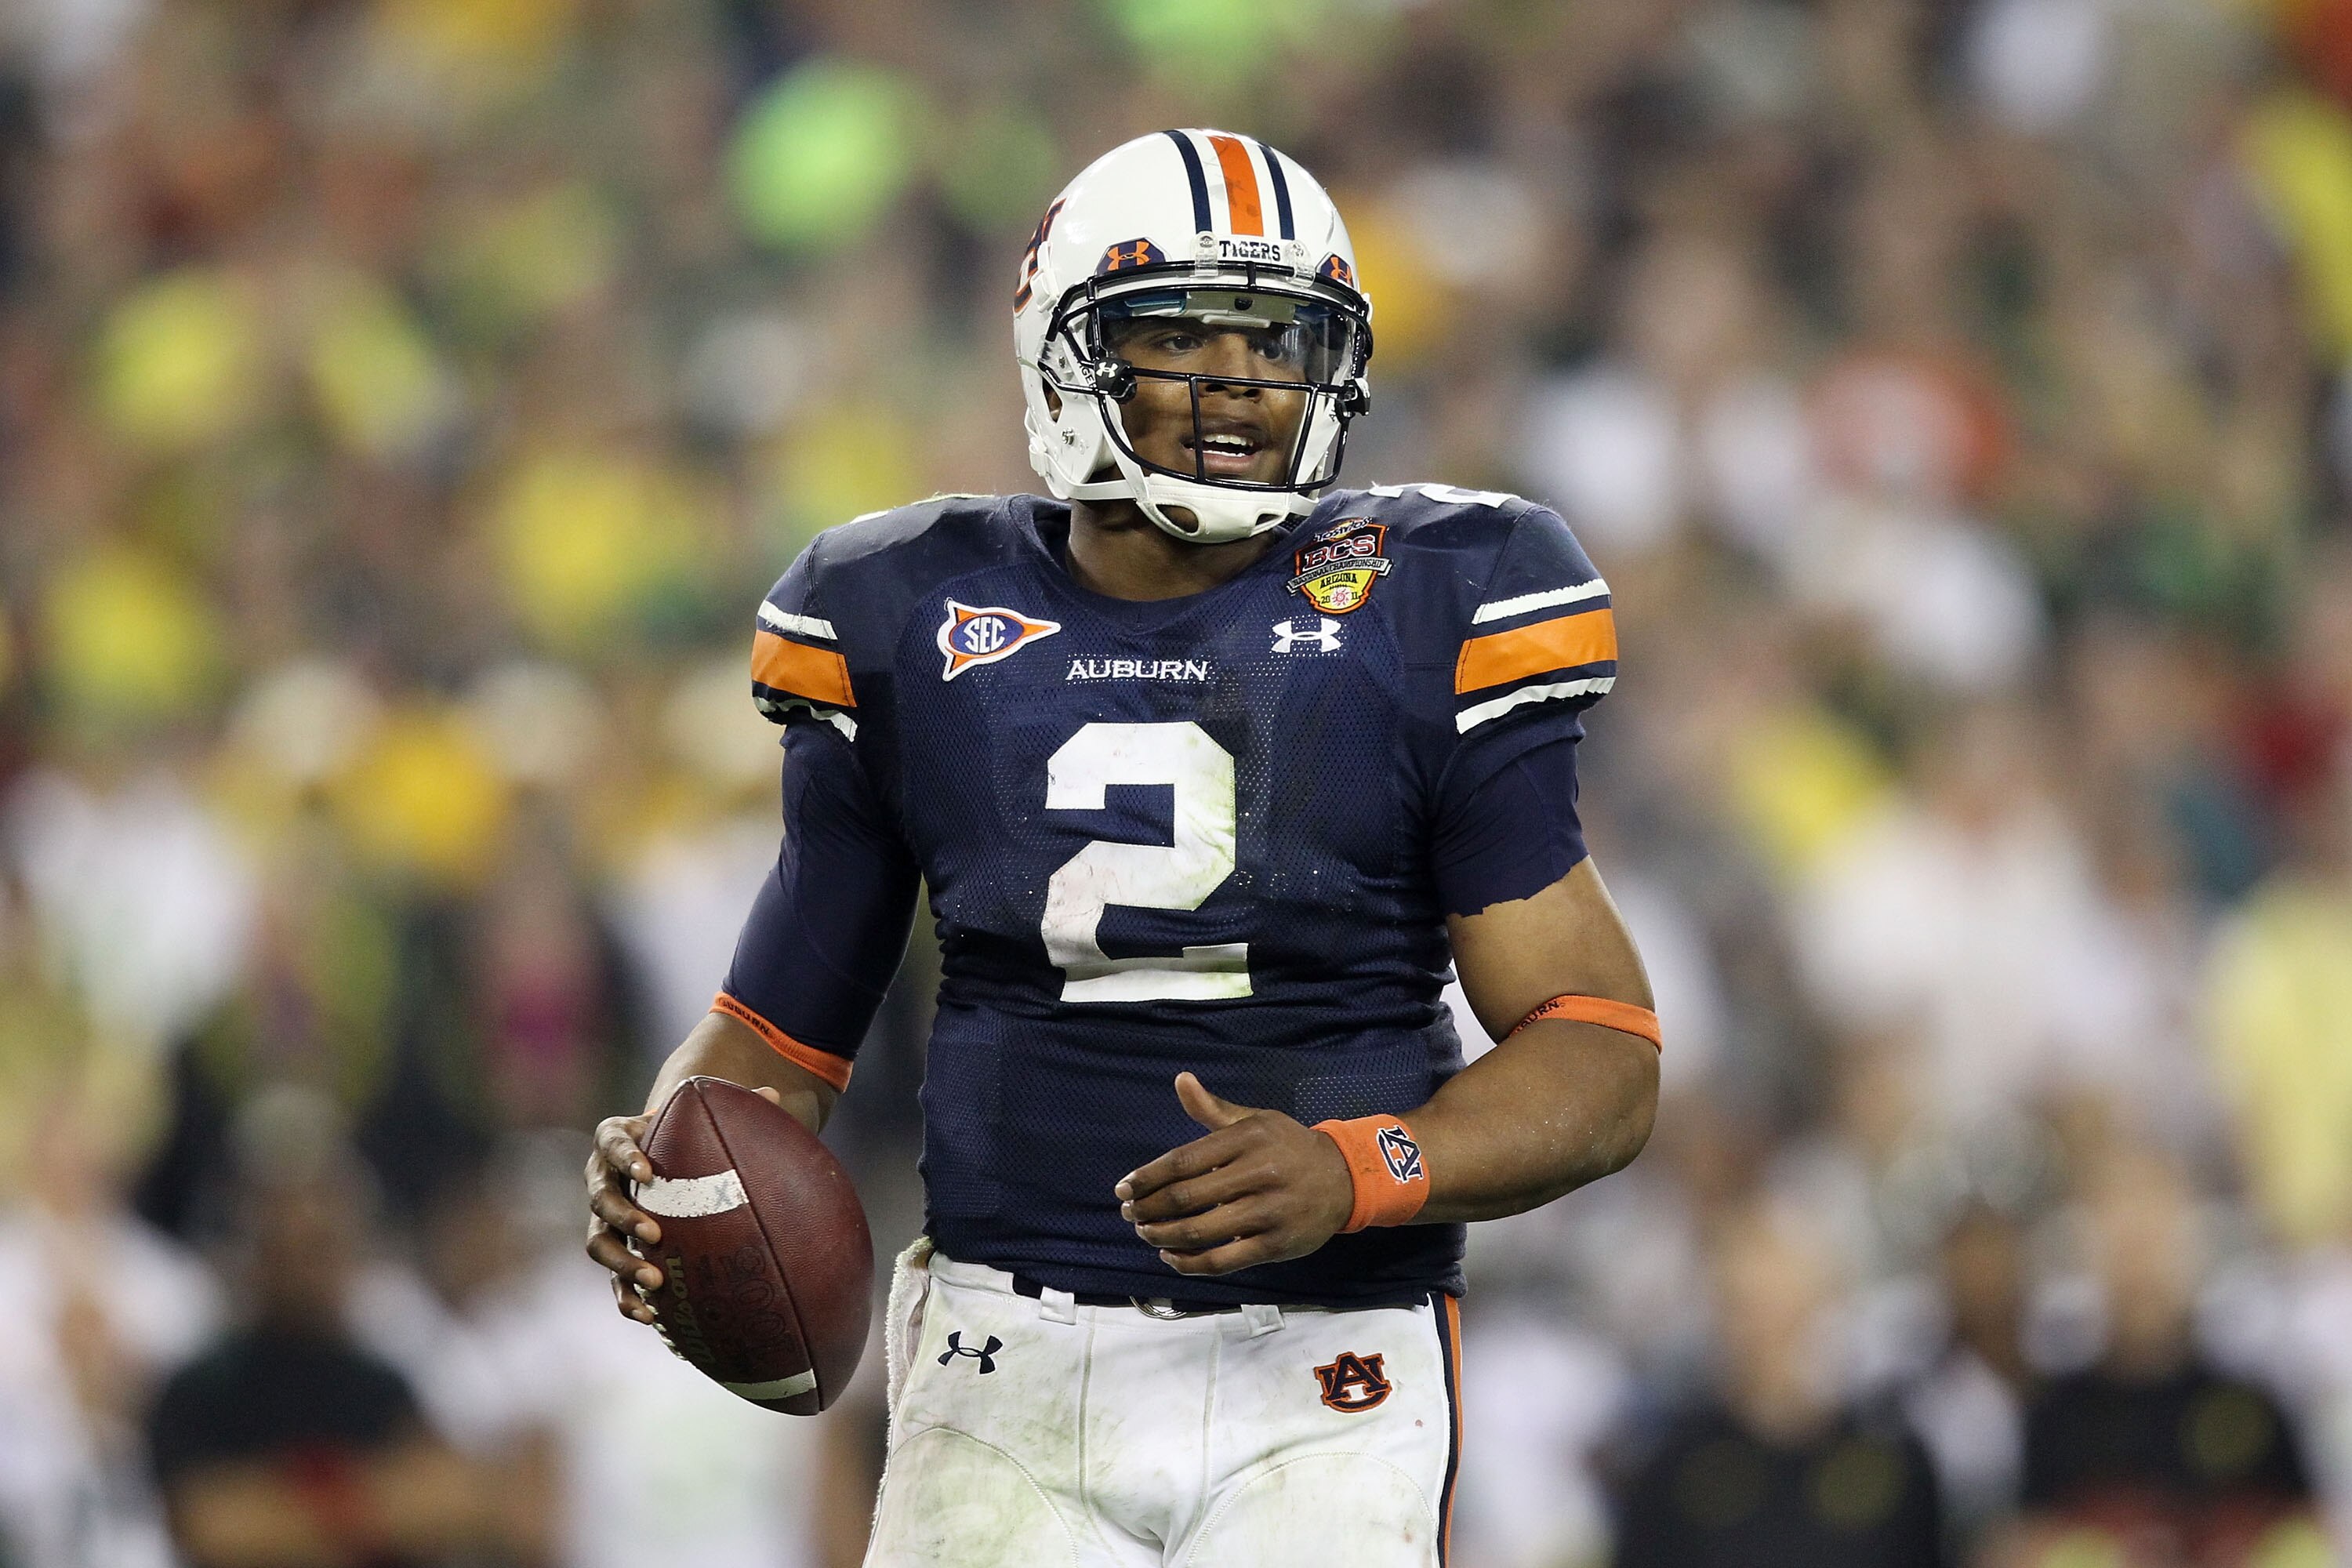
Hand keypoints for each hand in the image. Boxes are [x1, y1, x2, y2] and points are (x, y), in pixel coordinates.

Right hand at [584, 1087, 783, 1322]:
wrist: (665, 1158)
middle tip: (656, 1234)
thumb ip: (734, 1108)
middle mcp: (602, 1178)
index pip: (612, 1141)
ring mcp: (604, 1218)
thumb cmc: (687, 1133)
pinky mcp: (615, 1251)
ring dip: (622, 1264)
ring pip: (598, 1243)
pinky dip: (627, 1298)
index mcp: (618, 1139)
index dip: (625, 1157)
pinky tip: (653, 1317)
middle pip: (600, 1198)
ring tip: (655, 1281)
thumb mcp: (704, 1117)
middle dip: (624, 1217)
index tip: (648, 1172)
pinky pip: (613, 1279)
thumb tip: (772, 1096)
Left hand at [1115, 1072, 1353, 1275]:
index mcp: (1247, 1139)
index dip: (1147, 1177)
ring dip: (1163, 1236)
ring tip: (1146, 1233)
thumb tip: (1181, 1080)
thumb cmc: (1289, 1147)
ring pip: (1201, 1232)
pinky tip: (1172, 1256)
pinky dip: (1190, 1263)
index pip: (1183, 1161)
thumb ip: (1213, 1109)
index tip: (1123, 1189)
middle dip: (1149, 1209)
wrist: (1346, 1179)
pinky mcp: (1276, 1244)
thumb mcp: (1256, 1121)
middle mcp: (1258, 1173)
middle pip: (1187, 1198)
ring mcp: (1268, 1212)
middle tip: (1129, 1214)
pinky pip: (1223, 1260)